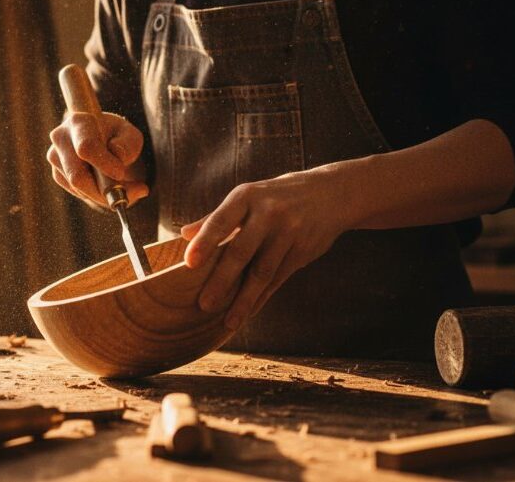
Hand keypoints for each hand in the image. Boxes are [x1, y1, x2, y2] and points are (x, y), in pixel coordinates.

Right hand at [47, 111, 148, 206]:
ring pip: (79, 188)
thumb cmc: (118, 137)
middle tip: (131, 193)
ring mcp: (55, 157)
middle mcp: (61, 138)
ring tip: (126, 188)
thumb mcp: (131, 136)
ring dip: (104, 195)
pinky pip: (77, 193)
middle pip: (78, 175)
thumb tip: (116, 156)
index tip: (121, 173)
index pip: (86, 147)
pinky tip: (107, 185)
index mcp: (79, 122)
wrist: (103, 141)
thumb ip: (128, 145)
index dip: (104, 164)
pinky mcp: (57, 174)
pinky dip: (96, 196)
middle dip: (105, 190)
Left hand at [181, 168, 351, 330]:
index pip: (220, 221)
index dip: (205, 242)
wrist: (330, 193)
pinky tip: (249, 312)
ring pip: (262, 271)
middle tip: (204, 304)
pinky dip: (262, 298)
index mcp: (246, 196)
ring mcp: (288, 232)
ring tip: (228, 321)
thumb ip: (216, 217)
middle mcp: (267, 213)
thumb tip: (183, 234)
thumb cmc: (275, 197)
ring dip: (244, 299)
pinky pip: (279, 278)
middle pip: (241, 251)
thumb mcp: (248, 197)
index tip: (189, 263)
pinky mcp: (303, 250)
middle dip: (222, 280)